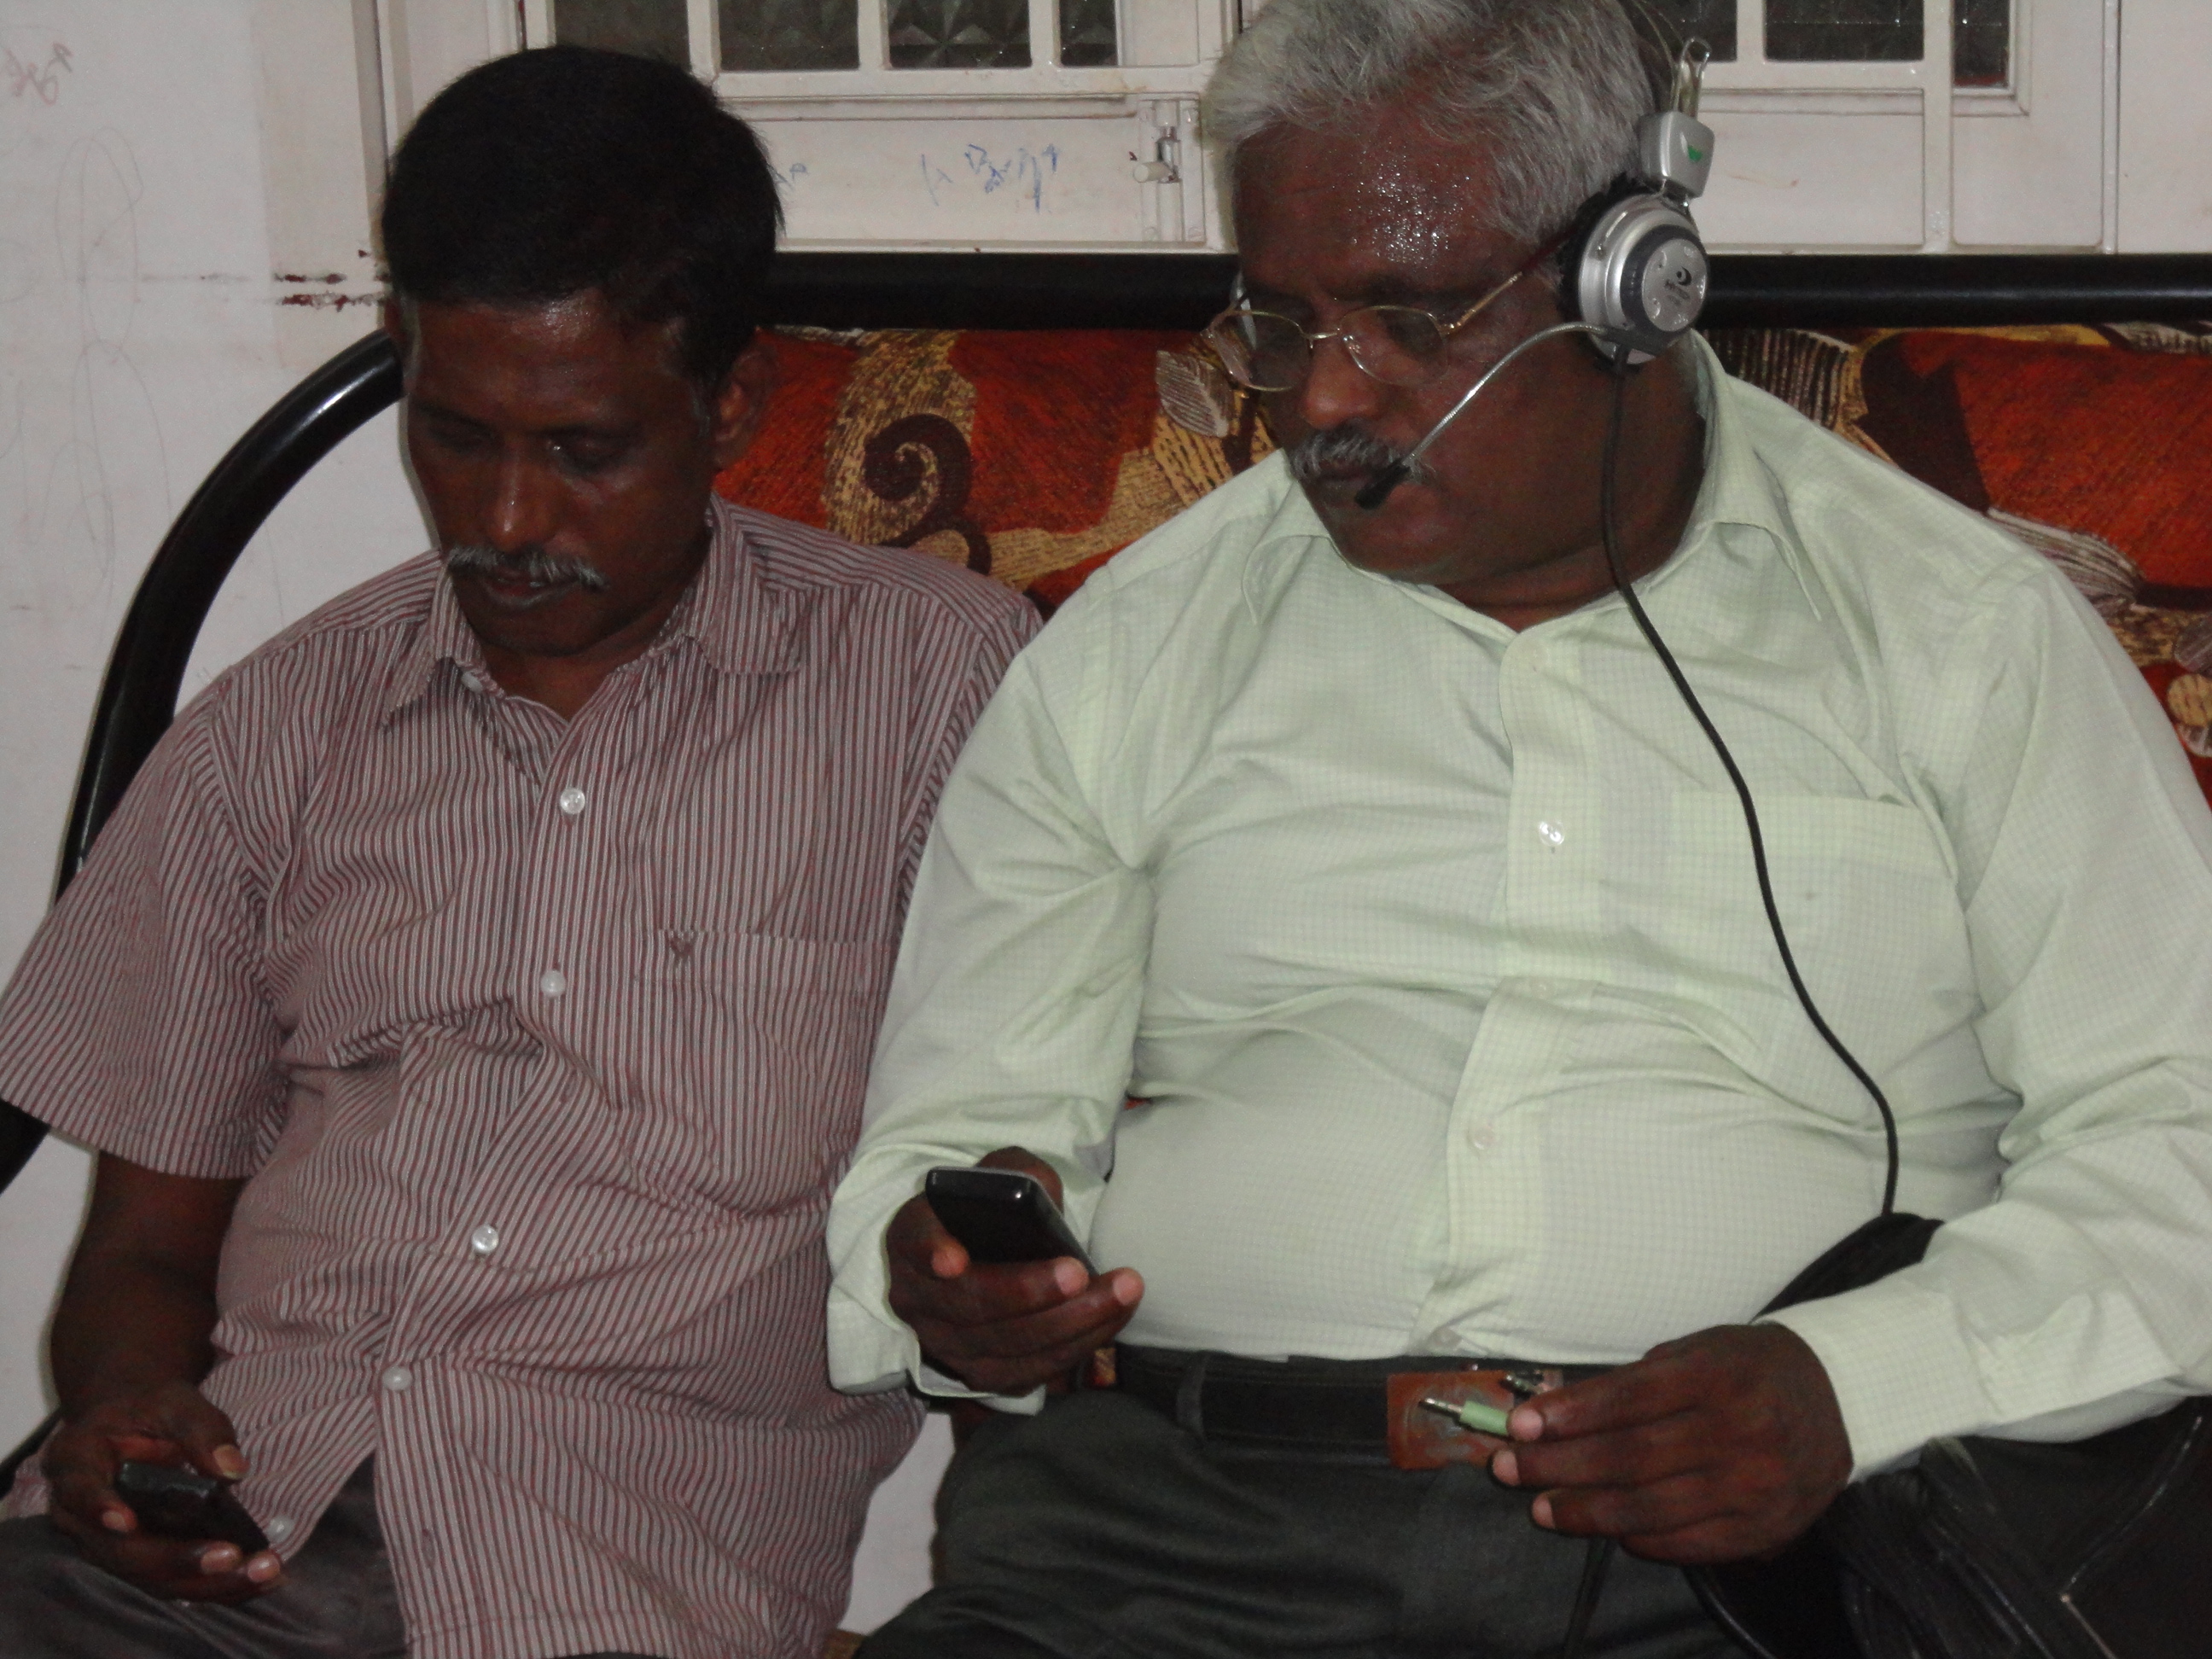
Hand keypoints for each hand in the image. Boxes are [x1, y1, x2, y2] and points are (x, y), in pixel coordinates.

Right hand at [42, 1381, 284, 1602]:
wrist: (133, 1424)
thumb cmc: (149, 1409)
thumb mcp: (175, 1403)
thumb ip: (201, 1430)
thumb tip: (233, 1471)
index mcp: (76, 1462)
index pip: (80, 1489)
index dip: (98, 1508)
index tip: (125, 1522)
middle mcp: (78, 1513)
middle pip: (120, 1550)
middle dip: (176, 1559)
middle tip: (232, 1556)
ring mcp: (104, 1543)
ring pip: (146, 1576)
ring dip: (204, 1582)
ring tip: (260, 1571)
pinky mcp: (134, 1559)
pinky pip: (168, 1580)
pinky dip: (213, 1584)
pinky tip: (257, 1579)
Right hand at [885, 1147, 1143, 1395]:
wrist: (990, 1257)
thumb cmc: (994, 1211)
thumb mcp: (1002, 1176)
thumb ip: (1020, 1175)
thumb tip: (1045, 1198)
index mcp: (913, 1236)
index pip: (914, 1240)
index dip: (931, 1249)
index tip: (954, 1259)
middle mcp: (917, 1296)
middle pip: (969, 1303)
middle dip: (1028, 1292)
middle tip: (1079, 1273)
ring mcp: (945, 1343)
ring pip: (1004, 1346)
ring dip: (1069, 1322)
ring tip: (1120, 1291)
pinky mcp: (980, 1374)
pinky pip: (1029, 1371)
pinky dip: (1076, 1346)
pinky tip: (1112, 1317)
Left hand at [1491, 1324, 1850, 1563]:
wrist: (1839, 1398)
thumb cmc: (1747, 1368)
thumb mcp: (1696, 1351)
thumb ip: (1633, 1382)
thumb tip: (1556, 1412)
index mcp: (1717, 1376)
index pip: (1627, 1401)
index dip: (1569, 1416)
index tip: (1520, 1424)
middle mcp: (1740, 1432)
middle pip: (1630, 1458)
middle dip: (1559, 1466)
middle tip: (1508, 1468)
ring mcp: (1755, 1486)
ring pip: (1652, 1509)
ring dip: (1587, 1512)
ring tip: (1542, 1509)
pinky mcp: (1765, 1528)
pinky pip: (1688, 1544)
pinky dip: (1641, 1541)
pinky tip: (1609, 1531)